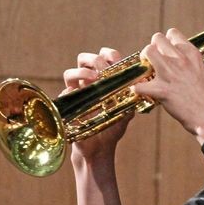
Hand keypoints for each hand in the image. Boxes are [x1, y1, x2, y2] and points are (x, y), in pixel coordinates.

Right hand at [64, 47, 132, 166]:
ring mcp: (75, 94)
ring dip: (80, 73)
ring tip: (92, 79)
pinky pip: (64, 94)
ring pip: (69, 73)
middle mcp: (87, 83)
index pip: (103, 57)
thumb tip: (139, 87)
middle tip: (103, 70)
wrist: (99, 149)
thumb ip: (131, 99)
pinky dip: (70, 92)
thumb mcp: (126, 112)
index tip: (117, 61)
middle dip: (93, 59)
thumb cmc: (112, 128)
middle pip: (83, 59)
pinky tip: (80, 96)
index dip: (109, 55)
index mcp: (102, 79)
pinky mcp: (66, 106)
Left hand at [132, 28, 203, 138]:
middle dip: (152, 49)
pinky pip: (139, 85)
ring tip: (145, 73)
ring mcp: (170, 73)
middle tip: (151, 62)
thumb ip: (198, 68)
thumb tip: (195, 68)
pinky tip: (139, 92)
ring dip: (143, 62)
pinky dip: (136, 89)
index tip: (164, 52)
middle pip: (157, 39)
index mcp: (192, 54)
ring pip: (147, 52)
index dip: (165, 42)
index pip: (172, 33)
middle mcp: (180, 59)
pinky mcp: (161, 90)